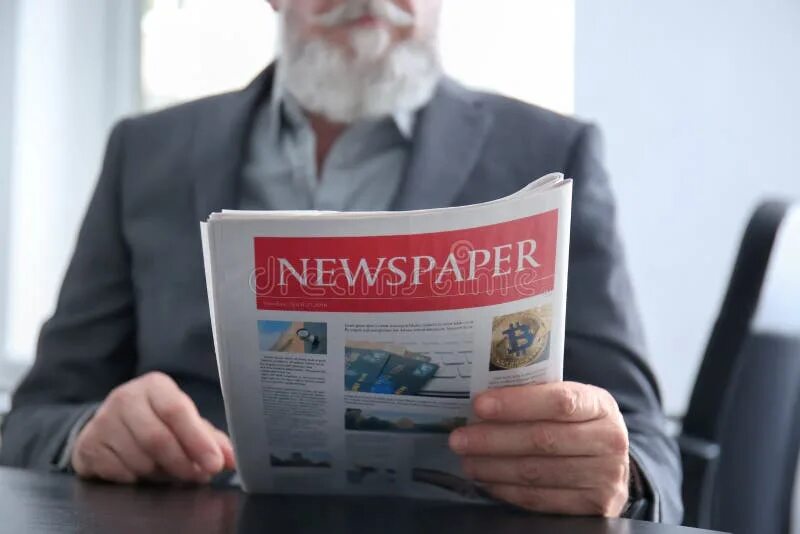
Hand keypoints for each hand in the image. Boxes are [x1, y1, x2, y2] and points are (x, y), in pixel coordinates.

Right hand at [72, 372, 235, 483]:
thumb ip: (209, 438)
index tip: (215, 463)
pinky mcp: (88, 445)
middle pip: (157, 438)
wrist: (107, 427)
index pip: (177, 411)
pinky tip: (143, 472)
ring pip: (139, 459)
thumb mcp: (183, 422)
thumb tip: (233, 458)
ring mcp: (103, 421)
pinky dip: (138, 479)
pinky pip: (120, 472)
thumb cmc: (154, 421)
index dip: (198, 440)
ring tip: (170, 471)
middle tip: (198, 476)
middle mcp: (126, 397)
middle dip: (183, 463)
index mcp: (155, 386)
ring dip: (161, 473)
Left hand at [449, 382, 629, 516]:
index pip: (558, 401)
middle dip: (493, 439)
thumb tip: (482, 403)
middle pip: (542, 439)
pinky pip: (540, 499)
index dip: (516, 403)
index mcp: (600, 405)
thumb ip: (536, 398)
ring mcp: (604, 477)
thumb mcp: (570, 402)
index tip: (480, 405)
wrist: (611, 464)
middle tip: (460, 438)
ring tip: (467, 460)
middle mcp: (609, 440)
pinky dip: (507, 489)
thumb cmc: (578, 424)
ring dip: (494, 467)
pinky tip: (487, 480)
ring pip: (537, 472)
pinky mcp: (593, 506)